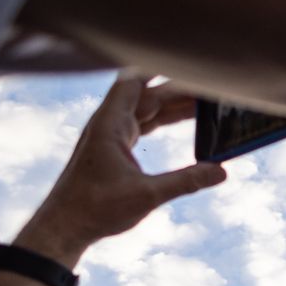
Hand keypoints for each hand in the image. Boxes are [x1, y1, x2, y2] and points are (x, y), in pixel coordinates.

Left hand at [15, 74, 226, 267]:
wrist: (64, 226)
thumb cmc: (95, 209)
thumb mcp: (146, 195)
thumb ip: (186, 181)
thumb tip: (221, 172)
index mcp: (110, 124)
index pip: (136, 81)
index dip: (160, 67)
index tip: (186, 59)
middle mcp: (109, 123)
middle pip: (148, 94)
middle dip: (178, 88)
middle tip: (210, 86)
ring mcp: (111, 135)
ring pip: (147, 109)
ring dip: (174, 105)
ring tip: (205, 101)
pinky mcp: (114, 148)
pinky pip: (143, 125)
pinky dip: (163, 120)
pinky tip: (183, 120)